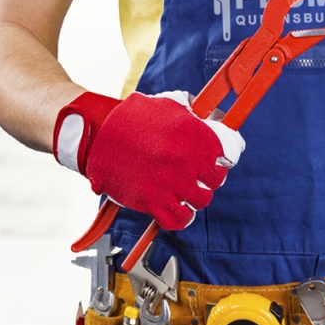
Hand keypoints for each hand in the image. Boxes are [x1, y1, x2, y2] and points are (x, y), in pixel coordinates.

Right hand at [52, 91, 244, 229]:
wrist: (97, 135)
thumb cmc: (130, 118)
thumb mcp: (166, 105)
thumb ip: (193, 114)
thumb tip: (215, 118)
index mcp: (192, 134)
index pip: (226, 155)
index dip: (221, 159)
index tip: (216, 162)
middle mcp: (184, 160)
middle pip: (216, 180)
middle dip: (209, 178)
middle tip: (198, 176)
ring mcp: (169, 183)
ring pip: (201, 201)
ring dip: (196, 197)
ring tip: (186, 191)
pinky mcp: (151, 202)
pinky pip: (178, 219)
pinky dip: (181, 217)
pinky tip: (178, 209)